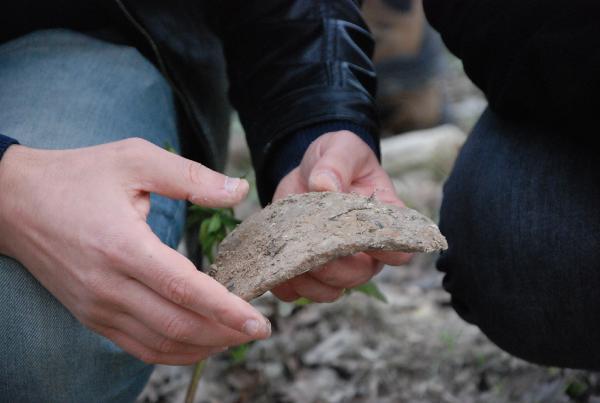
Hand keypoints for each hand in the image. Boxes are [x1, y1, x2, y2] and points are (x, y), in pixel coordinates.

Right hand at [0, 138, 270, 364]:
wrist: (12, 201)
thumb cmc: (77, 176)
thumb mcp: (135, 159)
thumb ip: (190, 176)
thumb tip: (239, 190)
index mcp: (122, 246)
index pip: (183, 289)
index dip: (225, 309)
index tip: (258, 321)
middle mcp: (108, 286)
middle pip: (177, 324)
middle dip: (224, 333)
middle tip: (258, 329)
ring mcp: (97, 307)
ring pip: (159, 343)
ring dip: (202, 346)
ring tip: (235, 336)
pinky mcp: (91, 315)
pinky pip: (138, 346)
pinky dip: (173, 351)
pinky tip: (198, 342)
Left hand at [271, 130, 411, 301]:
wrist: (307, 171)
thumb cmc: (335, 159)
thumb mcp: (340, 148)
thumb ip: (336, 164)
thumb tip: (324, 185)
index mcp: (382, 222)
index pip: (399, 249)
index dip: (389, 252)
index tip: (365, 242)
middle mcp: (363, 250)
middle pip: (359, 274)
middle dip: (335, 268)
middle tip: (311, 247)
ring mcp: (336, 264)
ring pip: (330, 291)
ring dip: (309, 282)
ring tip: (289, 258)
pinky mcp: (307, 269)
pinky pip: (299, 292)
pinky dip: (286, 286)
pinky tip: (275, 266)